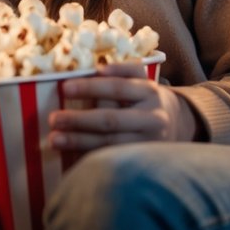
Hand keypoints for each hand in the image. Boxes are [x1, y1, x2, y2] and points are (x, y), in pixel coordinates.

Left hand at [47, 62, 196, 153]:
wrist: (176, 123)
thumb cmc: (144, 97)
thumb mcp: (140, 79)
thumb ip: (119, 72)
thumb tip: (91, 69)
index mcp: (149, 91)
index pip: (118, 88)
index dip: (91, 86)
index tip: (64, 87)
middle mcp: (153, 117)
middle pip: (111, 120)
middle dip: (79, 120)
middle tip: (52, 118)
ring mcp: (149, 142)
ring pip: (110, 143)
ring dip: (78, 141)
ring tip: (54, 139)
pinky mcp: (143, 160)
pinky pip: (112, 158)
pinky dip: (88, 155)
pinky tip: (69, 154)